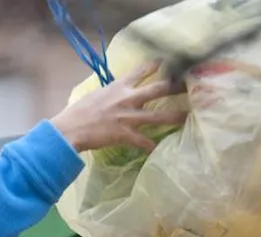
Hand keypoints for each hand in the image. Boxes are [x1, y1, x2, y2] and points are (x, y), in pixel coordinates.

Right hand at [50, 61, 187, 153]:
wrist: (70, 128)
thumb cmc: (78, 111)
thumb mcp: (96, 95)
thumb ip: (109, 93)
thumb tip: (112, 93)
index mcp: (118, 86)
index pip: (141, 71)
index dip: (155, 65)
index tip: (167, 61)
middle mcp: (128, 98)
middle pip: (158, 89)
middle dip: (176, 86)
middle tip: (190, 85)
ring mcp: (129, 117)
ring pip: (158, 116)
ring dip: (175, 116)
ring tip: (188, 117)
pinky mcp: (126, 134)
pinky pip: (144, 142)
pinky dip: (152, 147)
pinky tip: (160, 151)